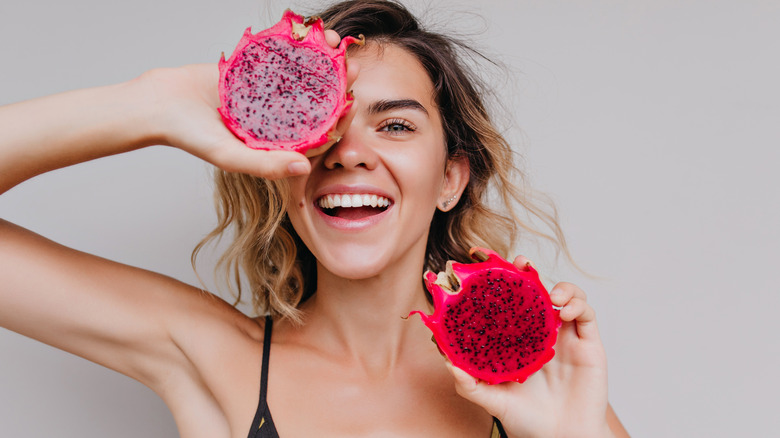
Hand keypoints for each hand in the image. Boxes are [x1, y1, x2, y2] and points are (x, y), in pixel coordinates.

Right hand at [138, 29, 358, 179]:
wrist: (159, 103)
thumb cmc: (190, 136)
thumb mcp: (229, 155)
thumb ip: (264, 164)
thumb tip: (304, 168)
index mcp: (277, 145)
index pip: (317, 136)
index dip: (338, 122)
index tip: (352, 103)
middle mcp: (277, 121)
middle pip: (316, 104)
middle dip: (336, 86)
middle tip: (351, 68)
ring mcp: (267, 95)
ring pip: (302, 78)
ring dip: (321, 61)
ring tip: (335, 43)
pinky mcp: (255, 72)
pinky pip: (281, 59)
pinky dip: (295, 46)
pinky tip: (309, 33)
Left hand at [448, 256, 612, 437]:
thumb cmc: (527, 421)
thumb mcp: (492, 400)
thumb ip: (470, 384)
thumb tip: (448, 362)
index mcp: (516, 338)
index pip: (506, 300)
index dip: (497, 277)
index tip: (479, 258)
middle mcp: (540, 331)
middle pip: (535, 289)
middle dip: (527, 270)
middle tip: (518, 262)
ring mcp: (564, 335)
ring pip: (564, 294)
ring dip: (558, 286)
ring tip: (549, 296)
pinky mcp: (588, 343)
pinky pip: (586, 313)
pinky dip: (576, 304)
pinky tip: (563, 312)